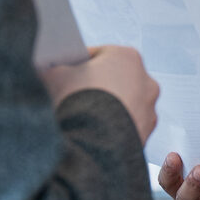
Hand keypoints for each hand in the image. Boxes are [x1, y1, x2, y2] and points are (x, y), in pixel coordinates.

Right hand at [40, 45, 158, 143]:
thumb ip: (55, 67)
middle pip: (113, 79)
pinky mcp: (146, 134)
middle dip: (93, 86)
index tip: (62, 72)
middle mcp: (146, 81)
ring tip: (80, 117)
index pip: (97, 55)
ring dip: (105, 108)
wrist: (91, 144)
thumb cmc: (75, 101)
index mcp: (128, 57)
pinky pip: (125, 126)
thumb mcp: (54, 74)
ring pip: (121, 104)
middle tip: (69, 95)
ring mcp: (149, 110)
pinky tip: (92, 133)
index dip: (75, 63)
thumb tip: (49, 71)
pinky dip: (111, 128)